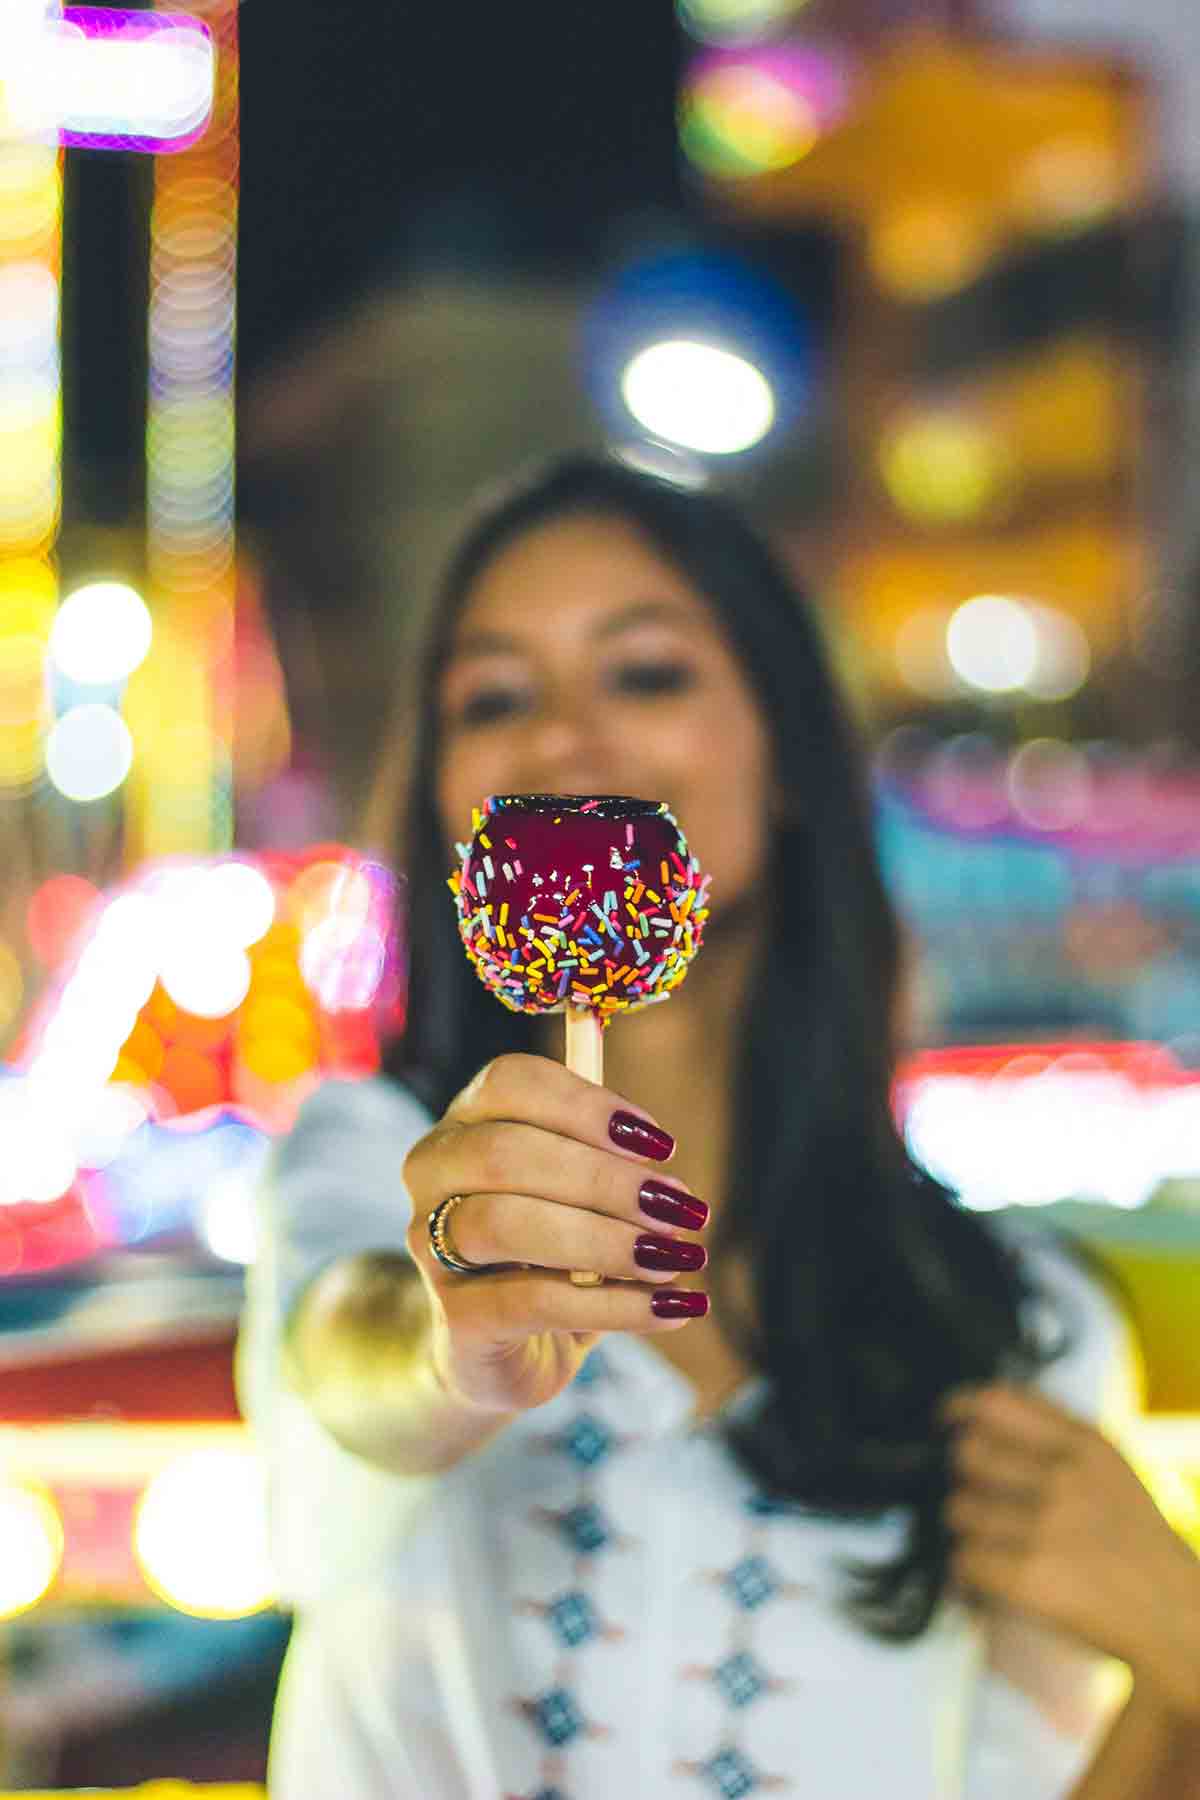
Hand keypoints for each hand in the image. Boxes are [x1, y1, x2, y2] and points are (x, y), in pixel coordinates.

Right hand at [402, 1054, 709, 1415]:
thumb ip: (607, 1163)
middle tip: (681, 1209)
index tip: (661, 1145)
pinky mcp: (455, 1319)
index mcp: (465, 1123)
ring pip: (506, 1224)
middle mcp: (433, 1174)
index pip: (511, 1083)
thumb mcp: (579, 1199)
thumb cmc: (552, 1256)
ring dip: (607, 1240)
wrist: (502, 1353)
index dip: (587, 1106)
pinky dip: (614, 1305)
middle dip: (605, 1179)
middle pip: (506, 1152)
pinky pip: (533, 1302)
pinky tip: (668, 1309)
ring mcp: (430, 1248)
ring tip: (676, 1260)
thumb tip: (659, 1160)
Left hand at [942, 1383, 1199, 1717]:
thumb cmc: (1135, 1542)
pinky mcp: (1031, 1578)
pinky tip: (989, 1575)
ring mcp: (1048, 1528)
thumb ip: (1056, 1433)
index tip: (946, 1419)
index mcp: (1085, 1446)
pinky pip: (963, 1560)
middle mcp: (1066, 1479)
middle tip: (978, 1498)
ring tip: (992, 1544)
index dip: (958, 1407)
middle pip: (967, 1454)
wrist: (1177, 1617)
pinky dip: (967, 1573)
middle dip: (964, 1478)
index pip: (995, 1403)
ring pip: (958, 1509)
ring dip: (967, 1530)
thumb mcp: (1110, 1469)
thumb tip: (981, 1408)